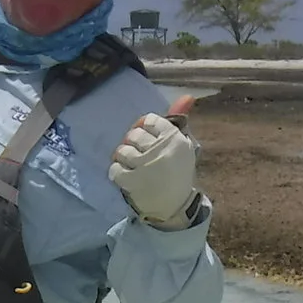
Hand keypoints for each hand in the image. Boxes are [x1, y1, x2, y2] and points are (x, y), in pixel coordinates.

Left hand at [108, 111, 200, 227]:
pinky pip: (115, 168)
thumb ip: (178, 120)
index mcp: (175, 138)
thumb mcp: (182, 146)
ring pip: (122, 150)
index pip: (149, 120)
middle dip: (133, 145)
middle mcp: (161, 149)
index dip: (144, 129)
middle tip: (140, 157)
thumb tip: (187, 95)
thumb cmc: (177, 172)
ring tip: (133, 167)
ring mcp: (146, 165)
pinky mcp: (133, 181)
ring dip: (124, 159)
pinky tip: (126, 177)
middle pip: (133, 134)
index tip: (148, 141)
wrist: (175, 206)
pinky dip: (117, 173)